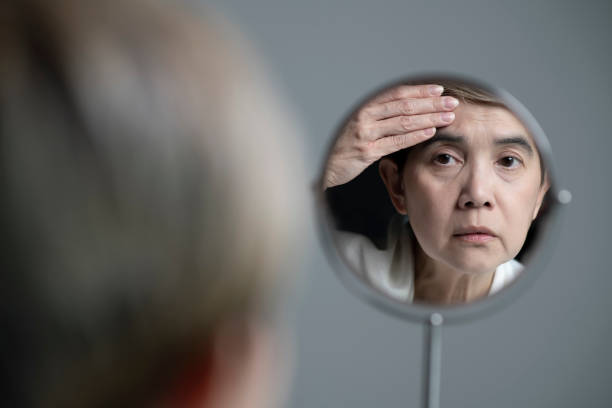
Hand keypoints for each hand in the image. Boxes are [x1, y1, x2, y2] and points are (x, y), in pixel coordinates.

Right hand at [323, 84, 457, 187]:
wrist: (325, 167)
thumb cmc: (343, 148)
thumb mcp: (359, 127)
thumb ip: (379, 119)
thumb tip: (407, 111)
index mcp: (364, 108)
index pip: (397, 94)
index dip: (419, 91)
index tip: (439, 90)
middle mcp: (364, 117)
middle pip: (404, 105)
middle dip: (431, 103)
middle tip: (451, 102)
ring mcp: (365, 134)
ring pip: (403, 121)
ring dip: (429, 118)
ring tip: (448, 117)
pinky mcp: (366, 152)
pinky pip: (396, 142)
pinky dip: (415, 136)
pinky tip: (430, 132)